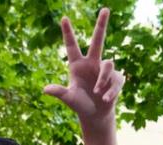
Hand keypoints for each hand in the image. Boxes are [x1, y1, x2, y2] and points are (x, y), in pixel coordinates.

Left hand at [43, 8, 124, 123]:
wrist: (95, 115)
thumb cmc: (80, 104)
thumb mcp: (69, 98)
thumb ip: (59, 92)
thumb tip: (45, 89)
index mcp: (77, 65)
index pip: (72, 46)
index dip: (68, 32)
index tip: (64, 17)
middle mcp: (92, 63)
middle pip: (98, 40)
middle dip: (101, 25)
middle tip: (105, 9)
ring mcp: (105, 69)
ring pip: (108, 65)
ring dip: (102, 80)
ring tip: (97, 93)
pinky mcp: (116, 78)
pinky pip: (115, 80)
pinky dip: (110, 91)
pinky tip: (105, 99)